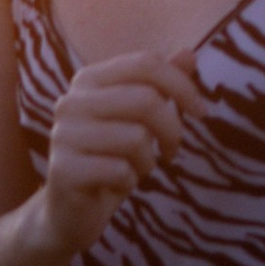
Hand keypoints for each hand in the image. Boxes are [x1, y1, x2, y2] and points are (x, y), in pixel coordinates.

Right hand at [40, 52, 202, 257]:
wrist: (69, 212)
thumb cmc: (110, 159)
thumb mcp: (139, 121)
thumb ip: (159, 86)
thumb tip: (189, 53)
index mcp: (89, 79)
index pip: (145, 64)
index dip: (182, 85)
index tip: (201, 111)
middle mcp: (71, 101)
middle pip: (146, 100)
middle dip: (172, 130)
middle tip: (171, 151)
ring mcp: (63, 135)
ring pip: (136, 138)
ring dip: (147, 161)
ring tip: (135, 169)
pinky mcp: (63, 169)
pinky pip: (121, 171)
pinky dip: (129, 182)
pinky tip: (115, 185)